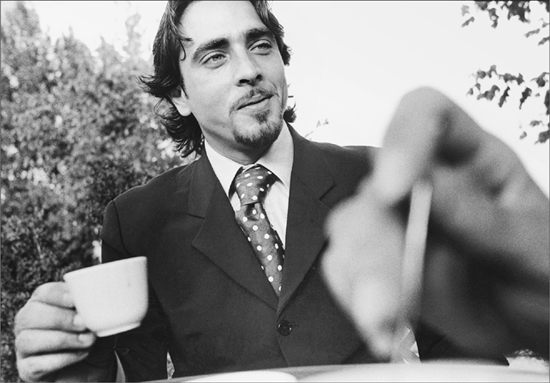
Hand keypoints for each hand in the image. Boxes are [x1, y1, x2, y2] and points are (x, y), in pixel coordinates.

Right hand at [14, 282, 96, 381]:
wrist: (95, 369)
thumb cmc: (93, 337)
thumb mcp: (101, 319)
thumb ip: (100, 307)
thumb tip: (113, 295)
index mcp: (45, 303)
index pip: (43, 293)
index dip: (57, 295)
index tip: (75, 300)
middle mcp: (29, 323)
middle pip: (30, 315)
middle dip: (59, 318)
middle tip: (84, 323)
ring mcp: (24, 348)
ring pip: (27, 340)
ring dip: (61, 339)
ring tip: (88, 340)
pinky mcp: (28, 370)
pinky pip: (35, 365)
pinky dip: (61, 359)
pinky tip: (81, 355)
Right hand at [322, 87, 548, 359]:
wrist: (537, 325)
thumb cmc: (546, 273)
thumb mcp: (530, 246)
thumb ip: (479, 217)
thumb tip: (421, 182)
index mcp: (472, 160)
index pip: (426, 117)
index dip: (402, 137)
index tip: (393, 187)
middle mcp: (426, 184)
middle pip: (376, 187)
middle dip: (374, 243)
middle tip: (387, 299)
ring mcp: (399, 224)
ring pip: (352, 230)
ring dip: (360, 277)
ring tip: (384, 322)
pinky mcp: (382, 262)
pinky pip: (346, 267)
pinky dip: (353, 297)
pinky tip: (380, 325)